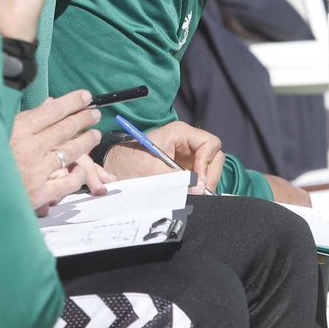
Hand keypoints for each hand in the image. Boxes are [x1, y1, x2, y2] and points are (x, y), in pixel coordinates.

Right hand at [9, 90, 111, 212]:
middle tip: (94, 114)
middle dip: (84, 118)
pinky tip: (81, 168)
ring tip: (94, 135)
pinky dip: (78, 174)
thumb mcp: (0, 131)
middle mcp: (29, 149)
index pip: (52, 111)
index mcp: (17, 130)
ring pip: (71, 153)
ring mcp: (36, 172)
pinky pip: (68, 182)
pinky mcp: (39, 194)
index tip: (85, 97)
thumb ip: (26, 118)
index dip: (72, 102)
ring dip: (86, 141)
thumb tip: (50, 103)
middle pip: (65, 129)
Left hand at [102, 121, 223, 193]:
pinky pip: (200, 174)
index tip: (199, 181)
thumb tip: (199, 191)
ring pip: (210, 165)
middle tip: (201, 191)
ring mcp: (187, 153)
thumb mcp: (153, 172)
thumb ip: (177, 180)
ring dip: (206, 181)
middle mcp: (187, 140)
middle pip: (214, 154)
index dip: (207, 162)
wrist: (115, 167)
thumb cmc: (130, 163)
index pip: (209, 143)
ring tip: (195, 194)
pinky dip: (199, 185)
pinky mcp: (185, 166)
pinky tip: (191, 193)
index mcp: (180, 133)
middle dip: (210, 174)